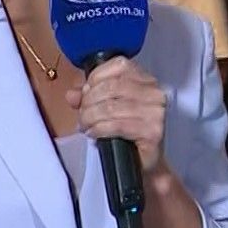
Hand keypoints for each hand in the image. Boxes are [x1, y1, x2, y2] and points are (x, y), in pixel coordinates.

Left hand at [67, 56, 169, 172]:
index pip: (120, 65)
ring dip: (90, 117)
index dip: (96, 77)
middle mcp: (155, 93)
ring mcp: (156, 112)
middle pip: (111, 87)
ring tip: (85, 125)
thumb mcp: (107, 109)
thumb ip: (89, 97)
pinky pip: (116, 125)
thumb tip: (72, 95)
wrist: (145, 161)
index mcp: (147, 80)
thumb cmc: (129, 133)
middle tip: (82, 114)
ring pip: (110, 107)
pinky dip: (99, 129)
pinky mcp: (152, 131)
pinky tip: (94, 133)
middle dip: (89, 101)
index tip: (86, 92)